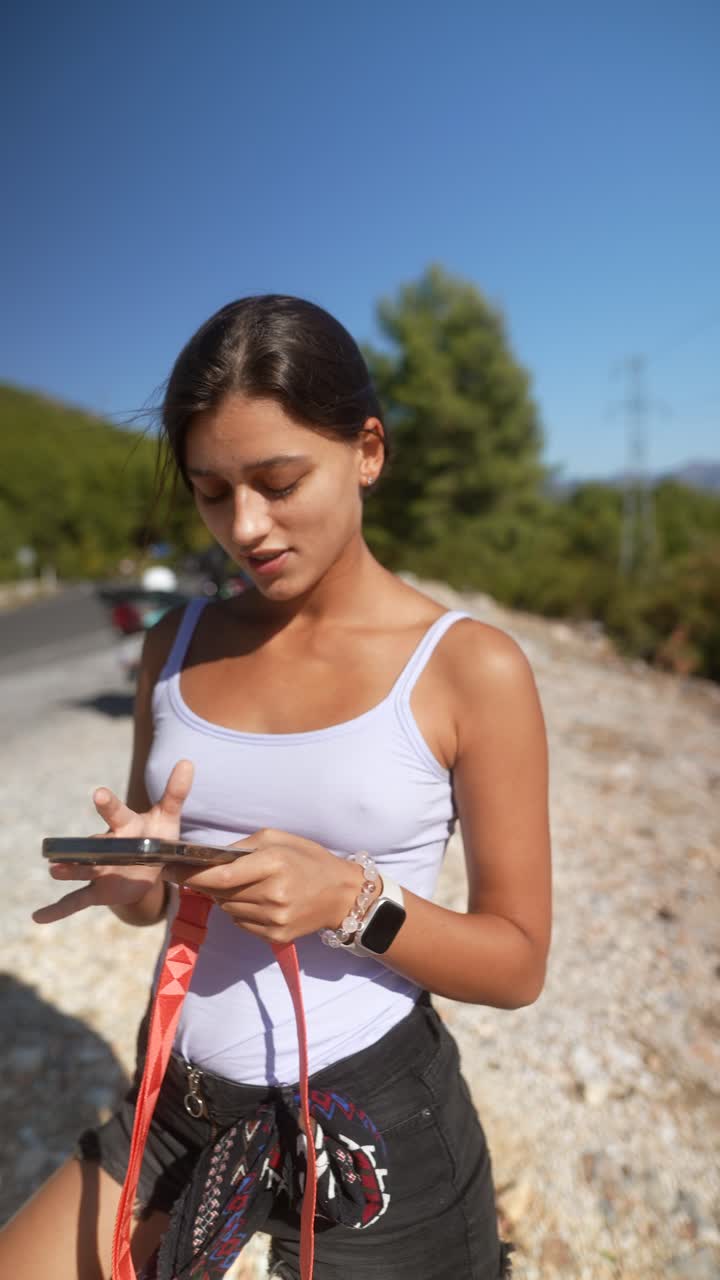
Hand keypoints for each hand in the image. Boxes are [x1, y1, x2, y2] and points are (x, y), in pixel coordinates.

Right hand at [33, 759, 194, 923]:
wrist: (149, 867)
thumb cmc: (156, 836)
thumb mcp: (168, 817)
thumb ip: (175, 793)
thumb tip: (188, 762)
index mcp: (125, 826)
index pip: (117, 813)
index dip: (109, 804)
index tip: (100, 794)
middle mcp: (107, 846)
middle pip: (94, 844)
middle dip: (86, 846)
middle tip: (68, 844)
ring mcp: (99, 869)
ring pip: (81, 870)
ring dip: (68, 871)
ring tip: (55, 870)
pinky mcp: (97, 891)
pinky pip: (75, 901)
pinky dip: (57, 910)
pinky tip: (38, 918)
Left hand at [163, 828, 368, 944]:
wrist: (342, 894)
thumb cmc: (309, 859)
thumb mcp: (279, 839)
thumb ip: (244, 846)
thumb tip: (212, 858)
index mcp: (273, 864)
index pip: (222, 876)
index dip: (192, 876)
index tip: (170, 870)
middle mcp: (272, 894)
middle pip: (221, 894)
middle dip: (209, 885)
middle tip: (207, 874)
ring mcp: (274, 919)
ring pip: (229, 910)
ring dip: (226, 898)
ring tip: (245, 885)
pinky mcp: (276, 936)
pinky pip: (241, 924)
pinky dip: (241, 912)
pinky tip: (258, 901)